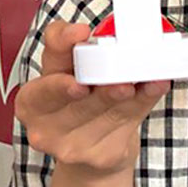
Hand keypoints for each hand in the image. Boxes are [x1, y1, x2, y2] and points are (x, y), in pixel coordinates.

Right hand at [12, 21, 170, 178]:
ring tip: (148, 80)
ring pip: (107, 112)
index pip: (44, 69)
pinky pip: (127, 122)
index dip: (62, 45)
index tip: (81, 34)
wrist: (87, 149)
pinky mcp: (100, 155)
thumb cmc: (76, 101)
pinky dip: (145, 101)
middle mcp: (45, 123)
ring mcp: (71, 144)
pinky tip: (155, 88)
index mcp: (32, 96)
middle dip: (98, 90)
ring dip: (131, 95)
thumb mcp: (67, 71)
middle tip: (120, 82)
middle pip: (74, 99)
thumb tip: (96, 31)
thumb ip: (73, 46)